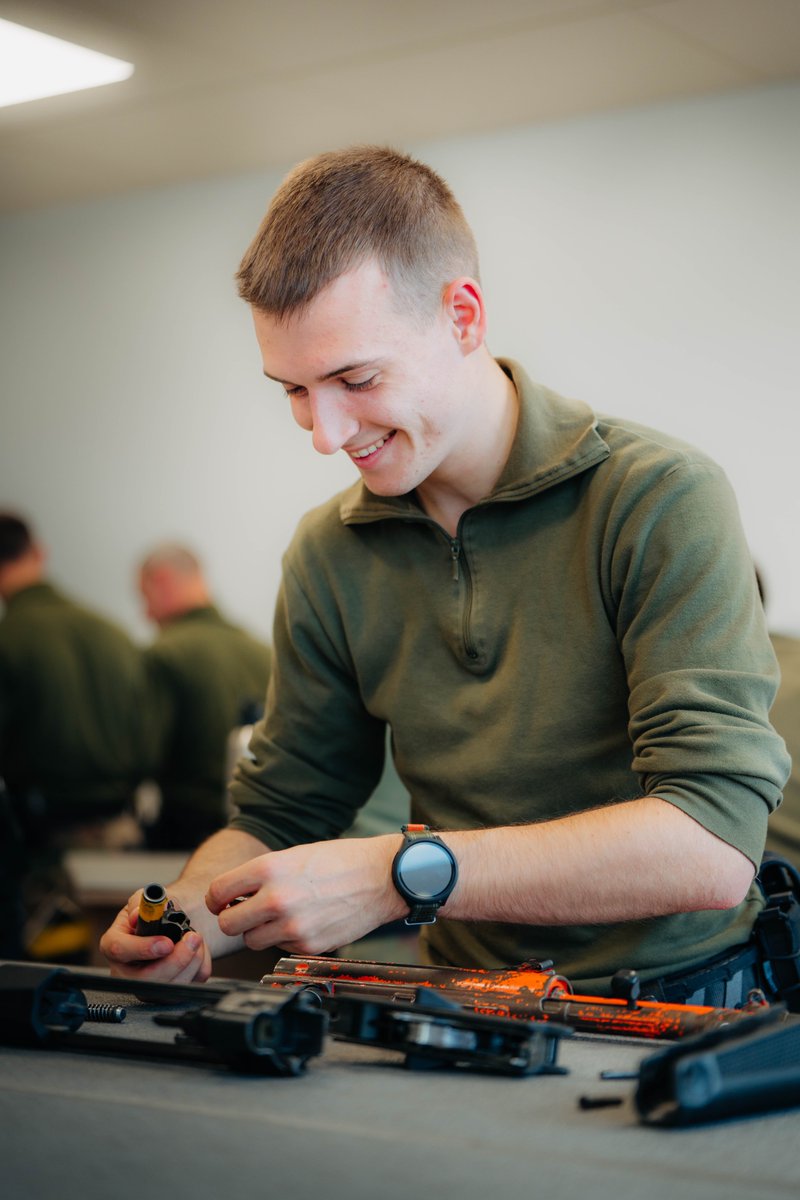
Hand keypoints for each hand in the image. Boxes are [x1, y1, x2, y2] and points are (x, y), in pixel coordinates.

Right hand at [98, 889, 211, 982]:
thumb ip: (140, 903)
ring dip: (192, 962)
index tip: (167, 943)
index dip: (143, 948)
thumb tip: (138, 914)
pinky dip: (199, 967)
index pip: (120, 950)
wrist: (172, 923)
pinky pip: (186, 987)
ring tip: (197, 939)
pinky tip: (198, 951)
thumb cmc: (154, 913)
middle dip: (176, 959)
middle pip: (147, 978)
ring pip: (169, 987)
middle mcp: (125, 971)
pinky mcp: (165, 994)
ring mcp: (145, 986)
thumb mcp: (144, 900)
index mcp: (114, 944)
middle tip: (193, 938)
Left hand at [205, 835, 404, 954]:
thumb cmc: (339, 861)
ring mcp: (292, 926)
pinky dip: (286, 938)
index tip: (221, 902)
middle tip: (245, 913)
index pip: (218, 892)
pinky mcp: (308, 945)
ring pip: (252, 940)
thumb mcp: (293, 855)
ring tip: (279, 916)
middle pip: (228, 924)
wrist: (380, 877)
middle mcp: (276, 898)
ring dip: (259, 931)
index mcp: (269, 868)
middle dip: (233, 919)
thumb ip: (261, 875)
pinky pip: (280, 947)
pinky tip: (305, 921)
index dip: (216, 899)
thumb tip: (234, 896)